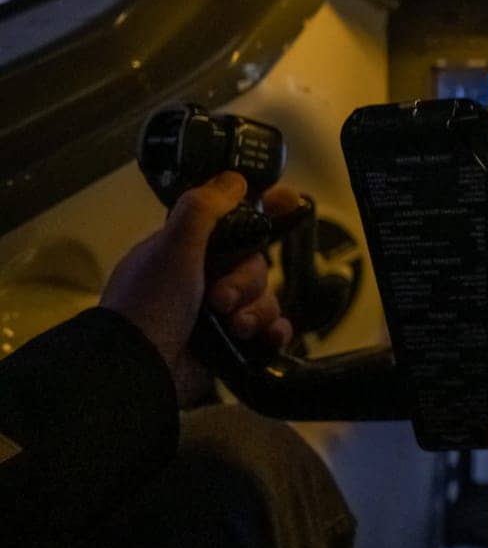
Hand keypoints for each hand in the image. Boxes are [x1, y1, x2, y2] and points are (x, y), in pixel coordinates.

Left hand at [101, 172, 296, 402]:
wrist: (138, 370)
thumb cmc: (149, 303)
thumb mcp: (171, 246)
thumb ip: (203, 207)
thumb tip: (234, 177)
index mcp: (186, 251)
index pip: (233, 221)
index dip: (262, 211)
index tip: (289, 201)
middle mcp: (203, 278)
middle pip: (255, 264)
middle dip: (245, 281)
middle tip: (219, 299)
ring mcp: (218, 314)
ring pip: (264, 297)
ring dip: (256, 311)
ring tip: (234, 328)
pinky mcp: (231, 345)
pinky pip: (269, 330)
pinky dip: (273, 332)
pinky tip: (267, 337)